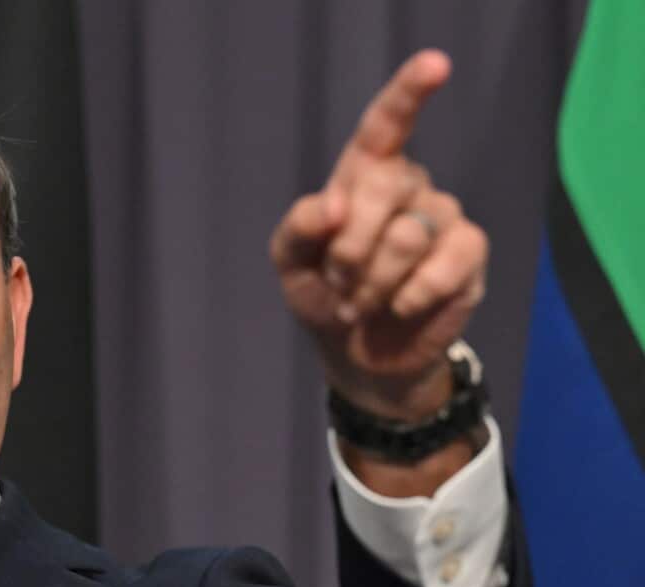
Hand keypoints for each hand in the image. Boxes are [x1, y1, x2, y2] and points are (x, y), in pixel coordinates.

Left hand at [270, 50, 486, 420]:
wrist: (355, 351)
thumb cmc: (322, 293)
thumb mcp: (290, 261)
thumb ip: (298, 227)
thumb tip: (330, 206)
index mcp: (364, 175)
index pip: (387, 125)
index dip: (409, 91)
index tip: (435, 63)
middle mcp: (409, 186)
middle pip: (382, 189)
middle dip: (347, 246)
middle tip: (336, 281)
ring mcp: (443, 217)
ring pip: (406, 236)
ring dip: (370, 282)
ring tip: (359, 302)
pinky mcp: (468, 255)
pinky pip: (443, 264)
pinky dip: (409, 294)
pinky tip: (398, 307)